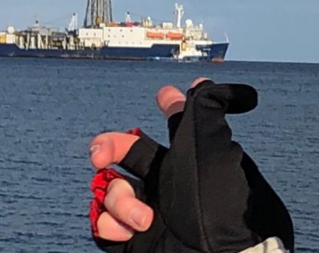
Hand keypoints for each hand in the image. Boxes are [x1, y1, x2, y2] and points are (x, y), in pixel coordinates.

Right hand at [88, 78, 293, 252]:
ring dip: (119, 199)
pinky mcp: (134, 241)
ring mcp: (149, 210)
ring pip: (111, 189)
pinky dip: (107, 224)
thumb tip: (200, 82)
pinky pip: (103, 225)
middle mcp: (168, 180)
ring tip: (144, 218)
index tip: (165, 95)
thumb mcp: (215, 149)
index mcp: (190, 156)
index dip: (171, 105)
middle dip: (108, 145)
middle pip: (127, 150)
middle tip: (99, 154)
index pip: (179, 123)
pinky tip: (127, 230)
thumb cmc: (219, 204)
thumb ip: (206, 109)